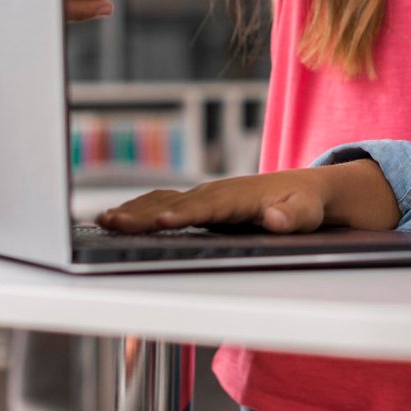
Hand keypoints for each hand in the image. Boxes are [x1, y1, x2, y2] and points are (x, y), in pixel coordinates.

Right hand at [97, 171, 327, 233]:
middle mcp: (216, 193)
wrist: (304, 188)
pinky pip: (163, 204)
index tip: (160, 223)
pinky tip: (116, 219)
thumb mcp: (307, 214)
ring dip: (133, 210)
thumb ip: (292, 218)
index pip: (206, 207)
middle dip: (142, 213)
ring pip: (163, 201)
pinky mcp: (198, 204)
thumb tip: (274, 218)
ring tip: (102, 221)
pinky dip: (138, 209)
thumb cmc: (305, 205)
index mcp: (238, 197)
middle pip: (174, 203)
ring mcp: (204, 196)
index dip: (183, 215)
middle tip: (111, 222)